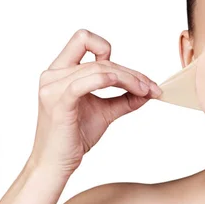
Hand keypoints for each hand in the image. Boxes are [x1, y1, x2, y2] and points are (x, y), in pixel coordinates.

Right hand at [31, 29, 161, 176]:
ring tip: (146, 92)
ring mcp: (53, 87)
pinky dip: (112, 81)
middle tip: (151, 88)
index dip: (109, 50)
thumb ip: (124, 99)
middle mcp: (53, 75)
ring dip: (130, 79)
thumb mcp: (105, 112)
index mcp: (60, 71)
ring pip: (101, 69)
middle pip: (101, 59)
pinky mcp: (59, 102)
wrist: (56, 163)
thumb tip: (148, 91)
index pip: (83, 39)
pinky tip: (129, 89)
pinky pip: (88, 81)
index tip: (130, 74)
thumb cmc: (74, 137)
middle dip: (132, 73)